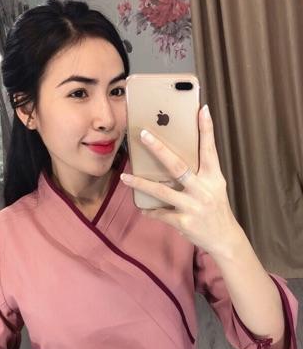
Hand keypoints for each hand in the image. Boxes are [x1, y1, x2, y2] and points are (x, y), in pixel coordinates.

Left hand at [120, 105, 241, 257]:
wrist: (224, 238)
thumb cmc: (215, 208)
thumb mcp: (213, 187)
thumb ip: (198, 173)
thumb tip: (171, 159)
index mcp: (213, 177)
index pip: (209, 149)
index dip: (206, 129)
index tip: (200, 110)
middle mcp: (204, 189)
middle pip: (178, 166)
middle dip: (159, 149)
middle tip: (143, 134)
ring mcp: (193, 206)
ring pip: (161, 191)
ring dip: (141, 183)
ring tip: (124, 177)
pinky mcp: (184, 222)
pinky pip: (161, 213)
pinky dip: (150, 211)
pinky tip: (143, 208)